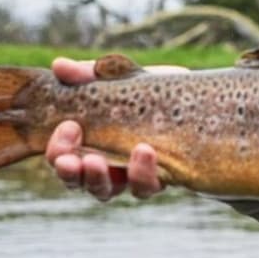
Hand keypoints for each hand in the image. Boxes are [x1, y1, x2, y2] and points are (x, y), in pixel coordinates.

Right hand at [44, 57, 164, 200]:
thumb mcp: (121, 77)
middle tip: (72, 159)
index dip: (58, 149)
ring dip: (100, 178)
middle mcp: (106, 167)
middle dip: (71, 172)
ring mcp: (132, 177)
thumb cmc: (152, 90)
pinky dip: (142, 172)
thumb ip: (89, 74)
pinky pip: (146, 187)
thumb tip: (60, 66)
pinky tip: (144, 150)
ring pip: (107, 191)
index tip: (68, 126)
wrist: (200, 99)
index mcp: (88, 143)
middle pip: (78, 181)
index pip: (62, 156)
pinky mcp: (162, 179)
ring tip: (98, 160)